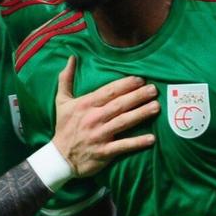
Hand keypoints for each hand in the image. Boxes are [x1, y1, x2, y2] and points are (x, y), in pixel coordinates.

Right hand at [52, 56, 158, 176]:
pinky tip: (152, 138)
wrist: (59, 157)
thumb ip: (66, 79)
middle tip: (154, 90)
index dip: (125, 84)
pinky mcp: (104, 152)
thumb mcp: (62, 101)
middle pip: (119, 104)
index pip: (109, 91)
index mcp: (86, 104)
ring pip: (123, 122)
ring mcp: (99, 135)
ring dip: (141, 114)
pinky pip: (123, 146)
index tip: (140, 79)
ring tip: (156, 107)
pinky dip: (137, 142)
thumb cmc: (64, 127)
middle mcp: (93, 118)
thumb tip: (71, 58)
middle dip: (138, 96)